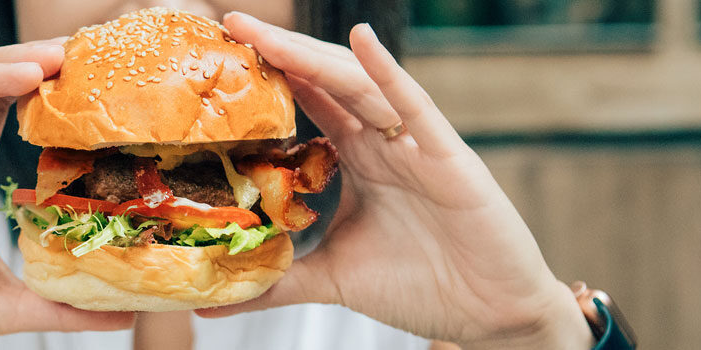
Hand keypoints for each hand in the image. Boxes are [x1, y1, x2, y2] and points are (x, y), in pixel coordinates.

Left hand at [196, 13, 592, 348]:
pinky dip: (388, 72)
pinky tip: (361, 40)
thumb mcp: (332, 279)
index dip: (268, 75)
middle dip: (279, 50)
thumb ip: (277, 281)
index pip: (307, 102)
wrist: (489, 316)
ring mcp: (416, 145)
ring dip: (313, 56)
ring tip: (268, 33)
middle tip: (231, 24)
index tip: (221, 54)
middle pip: (325, 81)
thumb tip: (211, 304)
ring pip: (358, 86)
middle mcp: (383, 141)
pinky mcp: (449, 159)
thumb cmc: (422, 287)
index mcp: (357, 158)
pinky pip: (415, 107)